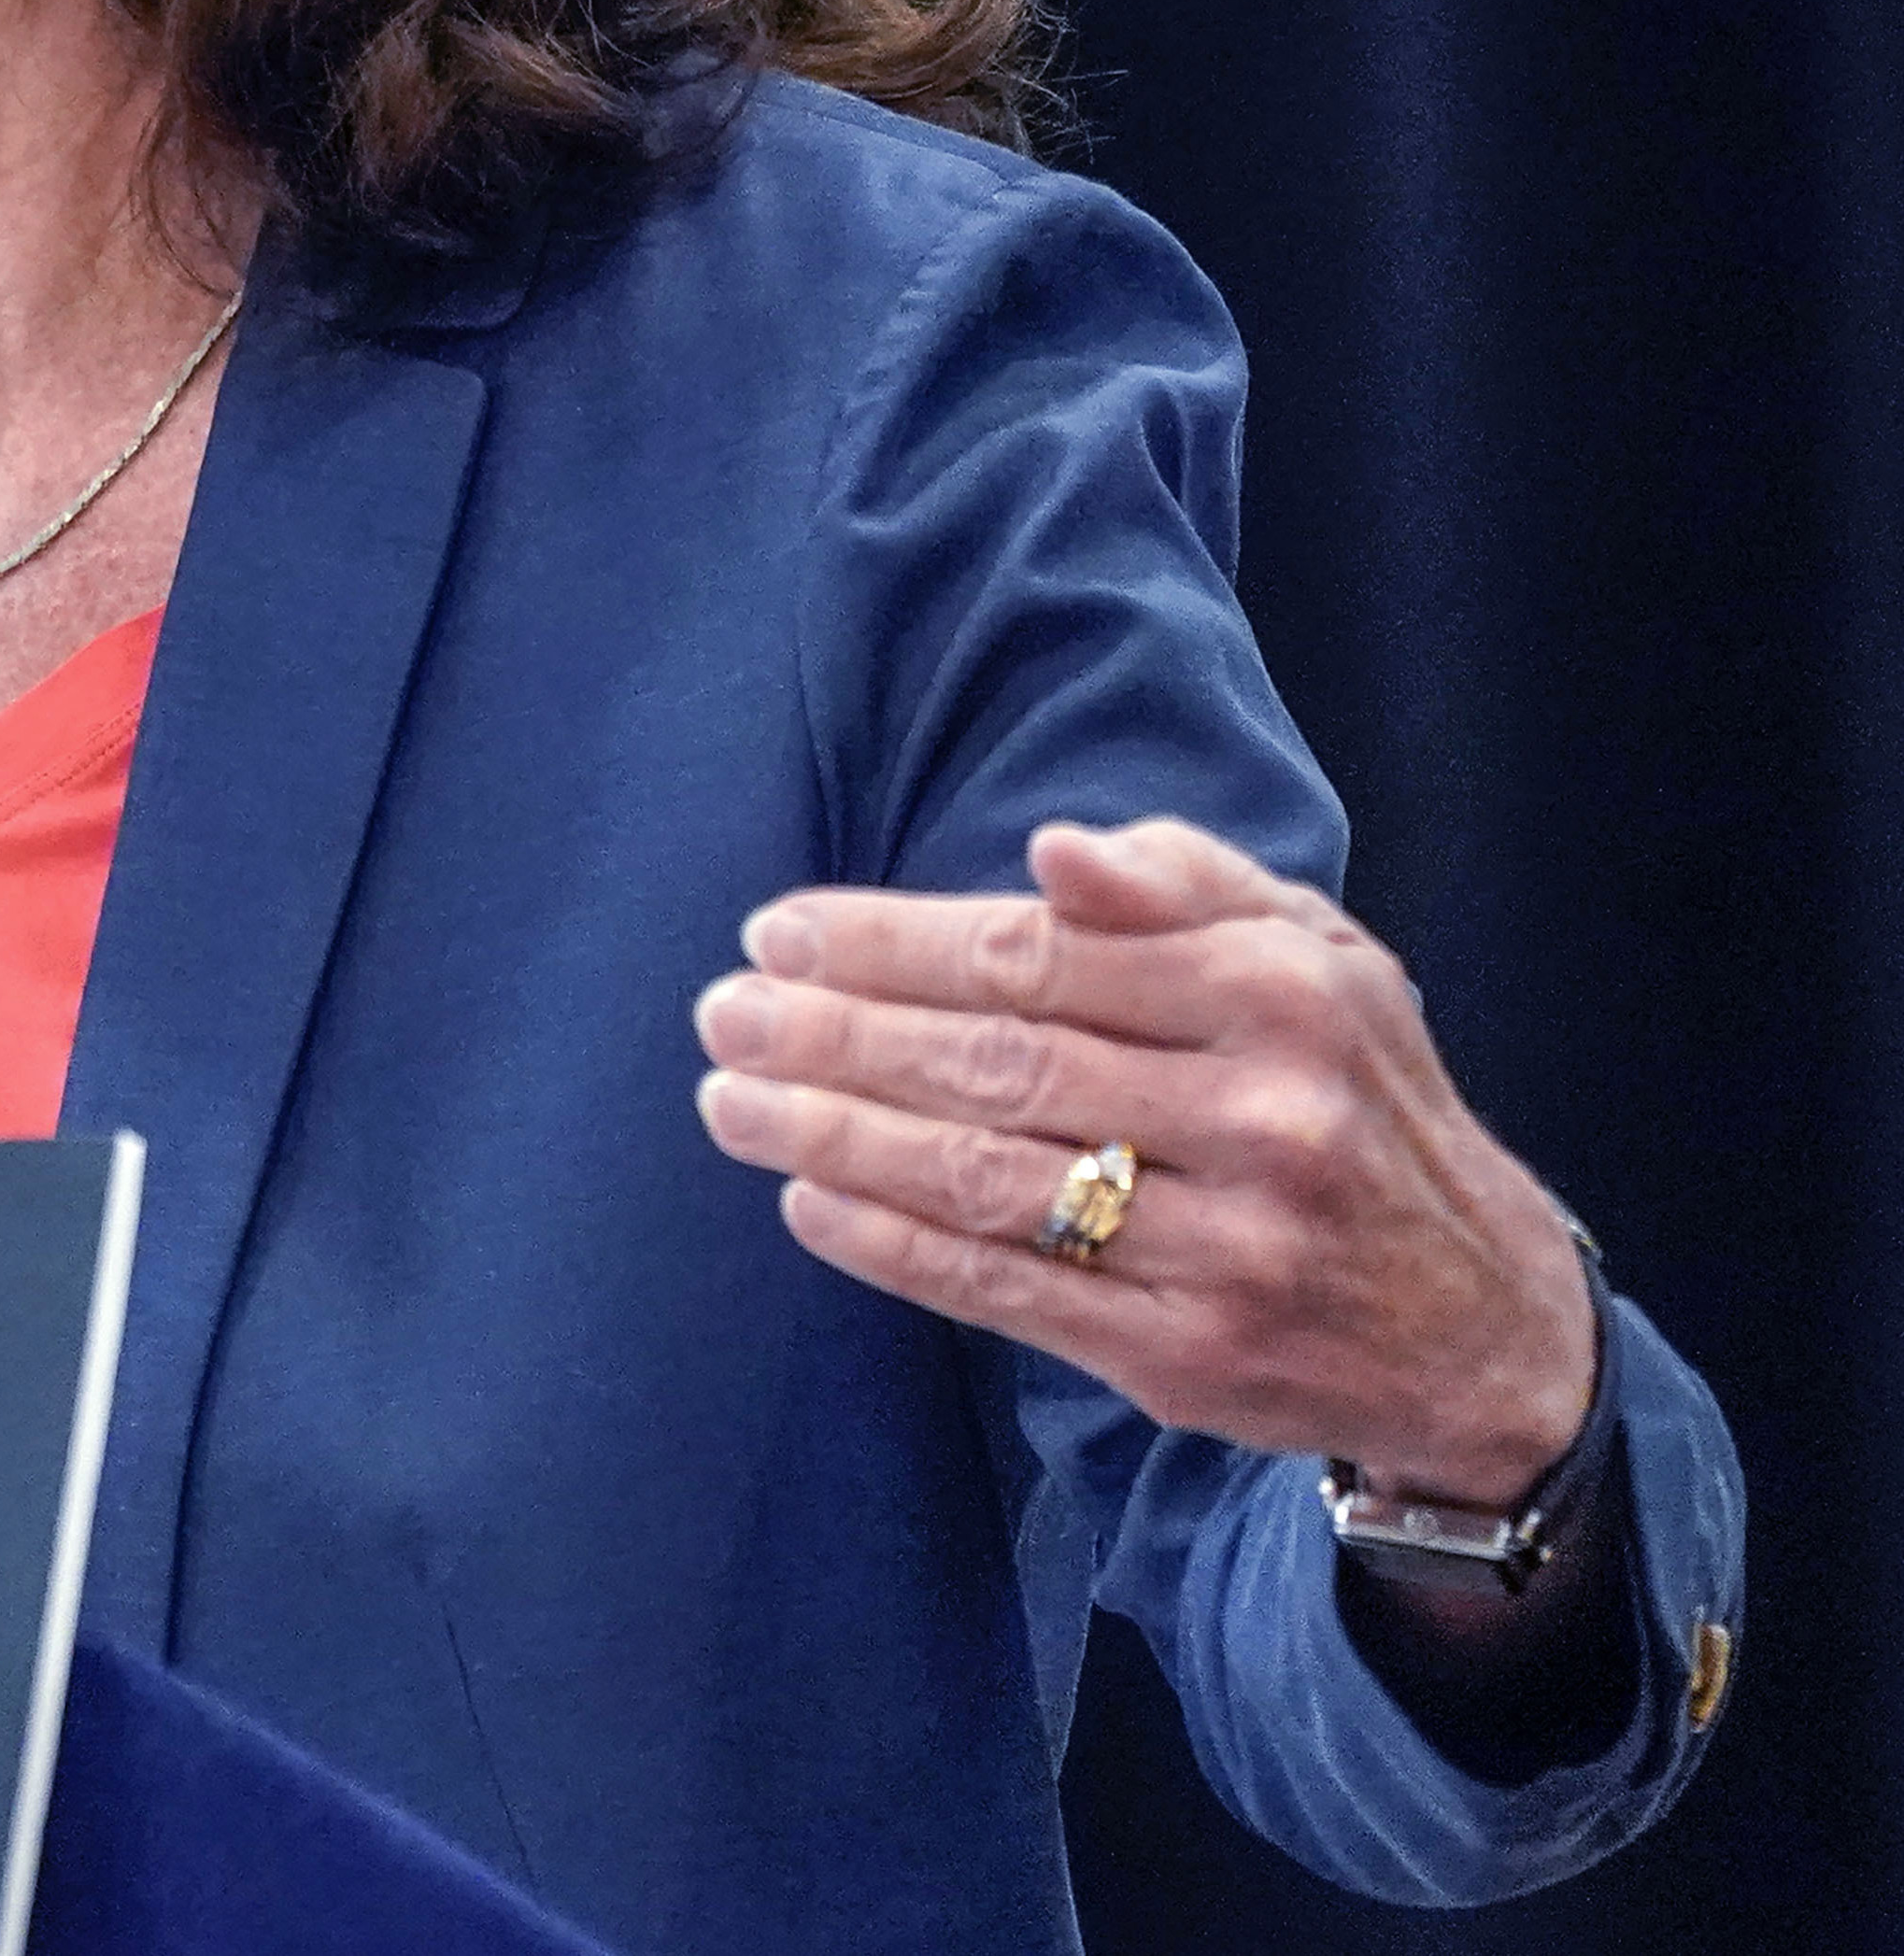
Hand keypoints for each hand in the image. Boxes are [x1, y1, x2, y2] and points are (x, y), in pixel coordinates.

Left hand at [690, 816, 1598, 1505]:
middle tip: (721, 1010)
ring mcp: (1227, 1246)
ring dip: (834, 1136)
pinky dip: (893, 1246)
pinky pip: (1009, 1290)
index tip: (776, 932)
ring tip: (731, 1100)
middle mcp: (1262, 1117)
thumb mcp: (1318, 958)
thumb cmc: (1357, 1099)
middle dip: (835, 1033)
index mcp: (1281, 995)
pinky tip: (807, 1200)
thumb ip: (1184, 883)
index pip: (1037, 955)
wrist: (1485, 1327)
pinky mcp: (1188, 1356)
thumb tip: (1055, 849)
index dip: (888, 943)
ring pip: (988, 1180)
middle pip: (998, 1062)